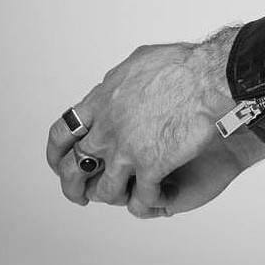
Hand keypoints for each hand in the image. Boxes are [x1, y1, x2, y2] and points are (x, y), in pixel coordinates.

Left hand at [46, 31, 264, 217]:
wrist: (207, 77)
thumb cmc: (182, 65)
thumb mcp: (138, 63)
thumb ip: (120, 82)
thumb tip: (114, 85)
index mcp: (101, 103)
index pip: (63, 134)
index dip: (57, 152)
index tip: (61, 161)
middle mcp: (107, 130)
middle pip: (75, 167)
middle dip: (73, 185)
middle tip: (80, 194)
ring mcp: (127, 151)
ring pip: (106, 190)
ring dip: (113, 197)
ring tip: (124, 198)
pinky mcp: (152, 167)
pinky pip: (143, 197)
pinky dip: (149, 201)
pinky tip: (159, 196)